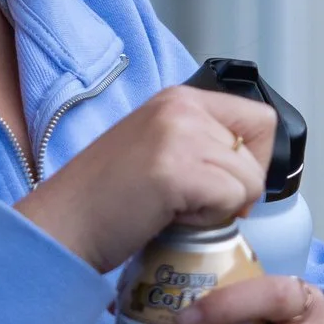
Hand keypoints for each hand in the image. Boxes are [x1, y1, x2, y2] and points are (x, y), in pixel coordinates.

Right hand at [15, 87, 273, 271]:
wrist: (63, 224)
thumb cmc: (107, 200)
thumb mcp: (159, 149)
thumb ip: (201, 144)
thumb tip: (252, 169)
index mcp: (179, 98)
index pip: (260, 119)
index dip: (252, 160)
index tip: (220, 185)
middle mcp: (181, 107)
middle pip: (257, 153)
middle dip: (233, 189)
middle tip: (186, 202)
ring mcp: (178, 134)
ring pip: (248, 180)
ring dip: (217, 207)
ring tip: (171, 208)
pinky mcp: (175, 168)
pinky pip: (231, 199)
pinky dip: (206, 219)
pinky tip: (167, 215)